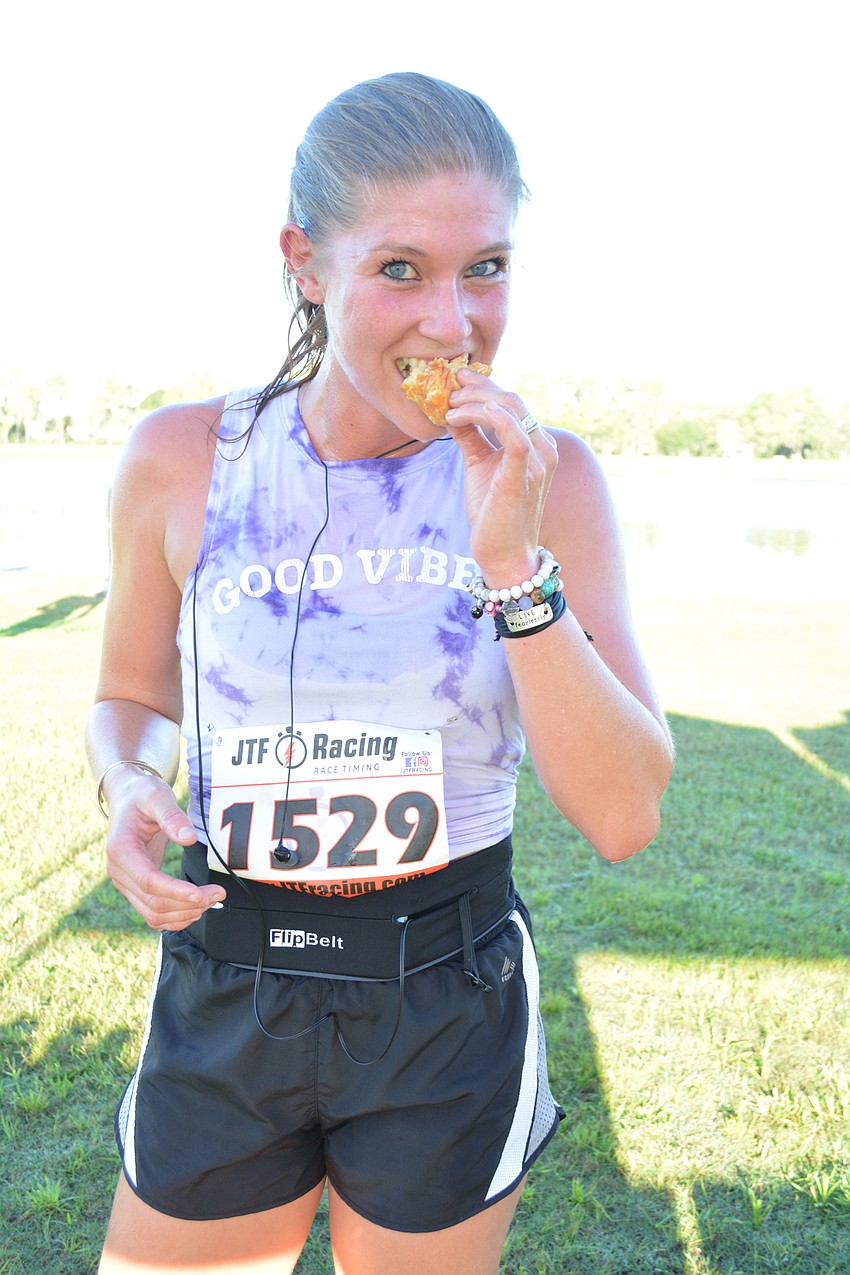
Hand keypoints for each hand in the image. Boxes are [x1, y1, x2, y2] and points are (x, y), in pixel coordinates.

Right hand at [101, 766, 225, 930]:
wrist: (127, 797)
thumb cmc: (141, 795)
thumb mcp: (157, 796)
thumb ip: (172, 817)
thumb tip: (189, 838)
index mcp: (121, 850)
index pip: (148, 881)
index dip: (175, 891)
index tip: (201, 893)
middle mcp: (118, 871)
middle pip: (153, 902)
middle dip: (187, 904)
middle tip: (217, 894)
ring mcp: (125, 881)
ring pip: (153, 914)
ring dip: (183, 914)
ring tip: (210, 901)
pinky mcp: (135, 886)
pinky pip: (152, 912)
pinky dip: (175, 916)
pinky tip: (195, 907)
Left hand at [444, 371, 557, 582]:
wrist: (503, 553)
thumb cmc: (493, 512)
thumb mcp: (479, 465)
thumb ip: (471, 438)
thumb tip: (451, 412)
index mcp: (536, 442)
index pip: (512, 402)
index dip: (483, 386)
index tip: (456, 378)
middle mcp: (544, 447)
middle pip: (511, 400)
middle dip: (476, 389)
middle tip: (447, 389)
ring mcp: (538, 461)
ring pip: (510, 411)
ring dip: (474, 402)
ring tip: (448, 406)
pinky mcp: (524, 476)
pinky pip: (514, 436)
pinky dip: (491, 418)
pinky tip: (464, 415)